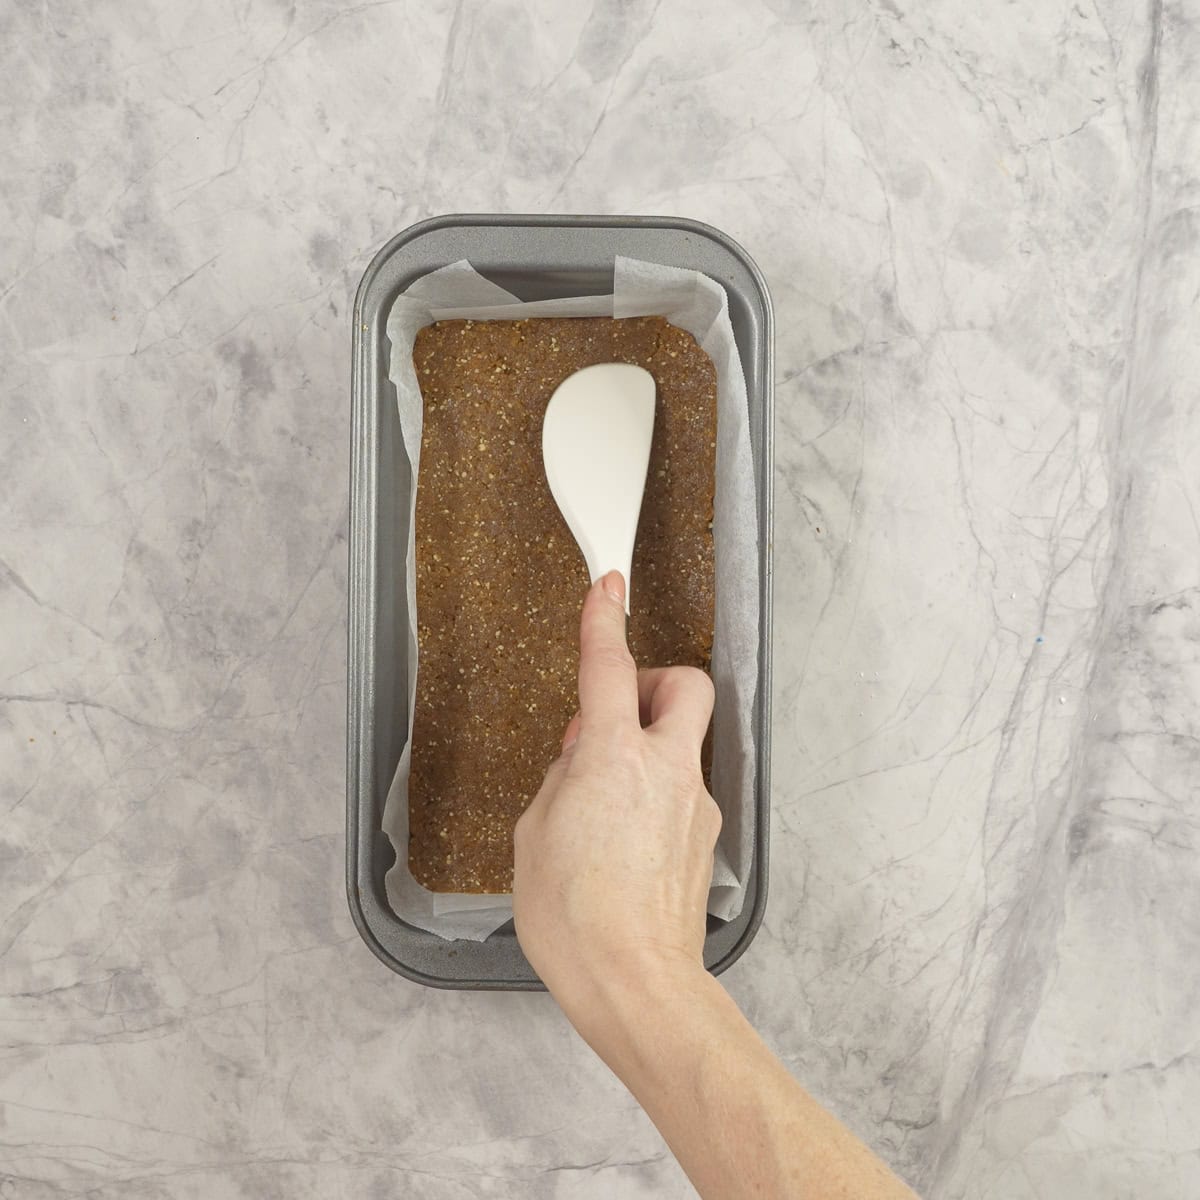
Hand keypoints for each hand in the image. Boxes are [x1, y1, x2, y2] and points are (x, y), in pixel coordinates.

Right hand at [513, 570, 720, 1035]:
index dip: (604, 618)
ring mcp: (693, 804)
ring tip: (602, 794)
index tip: (607, 587)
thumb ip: (560, 781)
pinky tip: (621, 835)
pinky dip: (654, 790)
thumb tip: (580, 761)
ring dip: (647, 743)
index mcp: (612, 758)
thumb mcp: (534, 836)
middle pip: (686, 685)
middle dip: (654, 679)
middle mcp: (665, 770)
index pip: (609, 666)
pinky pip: (681, 789)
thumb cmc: (576, 920)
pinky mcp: (704, 838)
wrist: (636, 984)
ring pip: (683, 741)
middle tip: (615, 709)